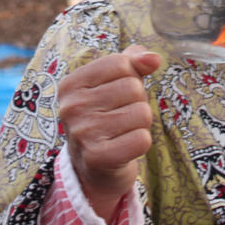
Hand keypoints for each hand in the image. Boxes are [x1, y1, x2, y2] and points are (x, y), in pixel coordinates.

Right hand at [58, 45, 160, 221]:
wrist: (94, 166)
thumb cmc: (107, 115)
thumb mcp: (115, 82)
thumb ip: (133, 61)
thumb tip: (153, 59)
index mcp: (71, 83)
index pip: (120, 63)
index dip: (130, 76)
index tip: (116, 94)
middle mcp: (71, 107)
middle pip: (133, 87)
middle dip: (136, 101)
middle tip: (120, 116)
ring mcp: (82, 133)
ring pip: (142, 112)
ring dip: (140, 123)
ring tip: (122, 131)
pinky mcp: (97, 157)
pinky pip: (142, 139)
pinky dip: (141, 143)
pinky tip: (124, 147)